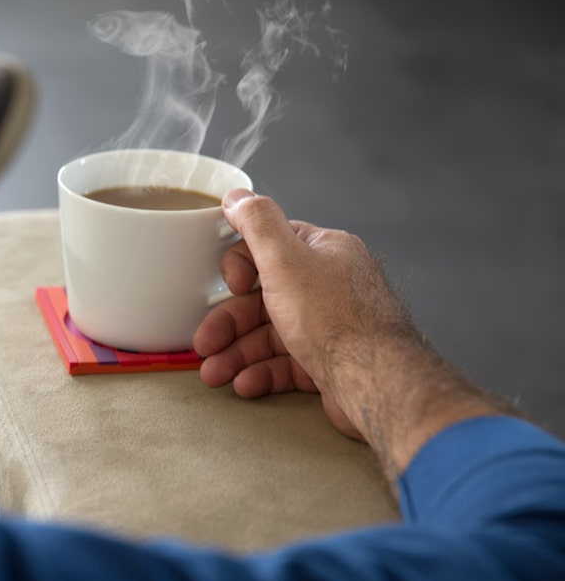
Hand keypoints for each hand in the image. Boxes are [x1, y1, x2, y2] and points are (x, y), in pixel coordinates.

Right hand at [192, 190, 412, 438]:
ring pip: (270, 335)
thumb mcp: (285, 260)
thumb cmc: (337, 319)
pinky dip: (261, 372)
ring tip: (215, 374)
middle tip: (205, 344)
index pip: (269, 249)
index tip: (231, 287)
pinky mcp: (329, 362)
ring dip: (237, 354)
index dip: (240, 269)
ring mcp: (329, 326)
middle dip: (228, 325)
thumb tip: (237, 196)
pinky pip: (286, 363)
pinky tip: (244, 384)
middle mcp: (328, 286)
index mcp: (323, 253)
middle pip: (263, 299)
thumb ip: (257, 223)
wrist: (375, 382)